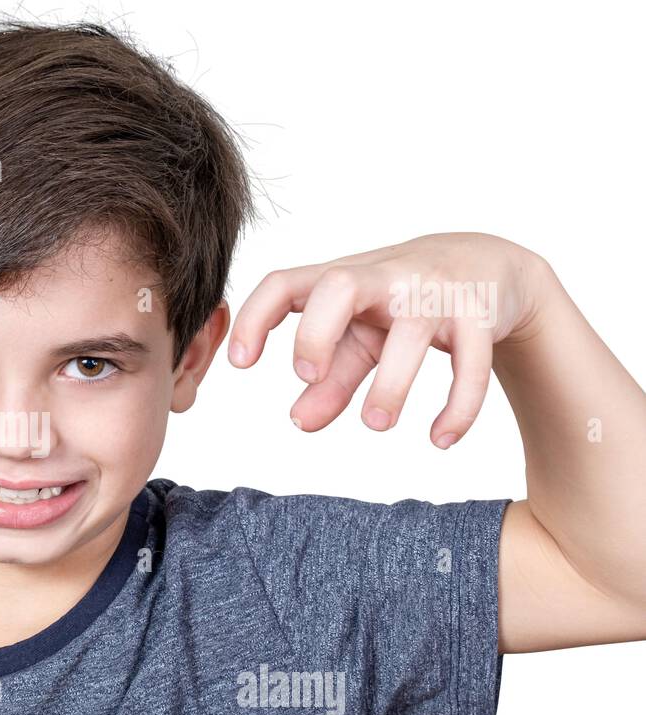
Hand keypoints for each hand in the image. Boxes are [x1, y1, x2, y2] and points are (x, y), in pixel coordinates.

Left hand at [228, 232, 552, 447]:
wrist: (486, 265)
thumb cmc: (400, 304)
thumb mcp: (359, 337)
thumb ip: (329, 379)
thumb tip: (299, 422)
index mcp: (341, 280)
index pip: (284, 284)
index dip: (255, 318)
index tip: (238, 361)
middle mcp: (383, 278)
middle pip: (338, 287)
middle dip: (315, 333)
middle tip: (306, 376)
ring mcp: (433, 293)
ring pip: (411, 332)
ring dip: (391, 384)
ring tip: (375, 424)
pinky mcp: (478, 315)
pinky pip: (472, 362)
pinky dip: (459, 405)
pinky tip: (440, 439)